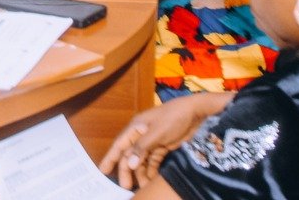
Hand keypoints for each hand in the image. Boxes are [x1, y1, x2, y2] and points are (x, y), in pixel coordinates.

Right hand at [99, 94, 228, 188]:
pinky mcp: (163, 146)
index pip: (119, 145)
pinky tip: (152, 180)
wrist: (196, 112)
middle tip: (126, 186)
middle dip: (127, 170)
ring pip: (142, 160)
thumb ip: (142, 148)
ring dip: (141, 173)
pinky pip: (153, 161)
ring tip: (143, 187)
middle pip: (130, 155)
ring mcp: (152, 141)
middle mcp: (141, 135)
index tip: (103, 171)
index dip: (110, 158)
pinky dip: (152, 170)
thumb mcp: (157, 132)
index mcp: (136, 128)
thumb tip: (130, 164)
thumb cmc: (174, 117)